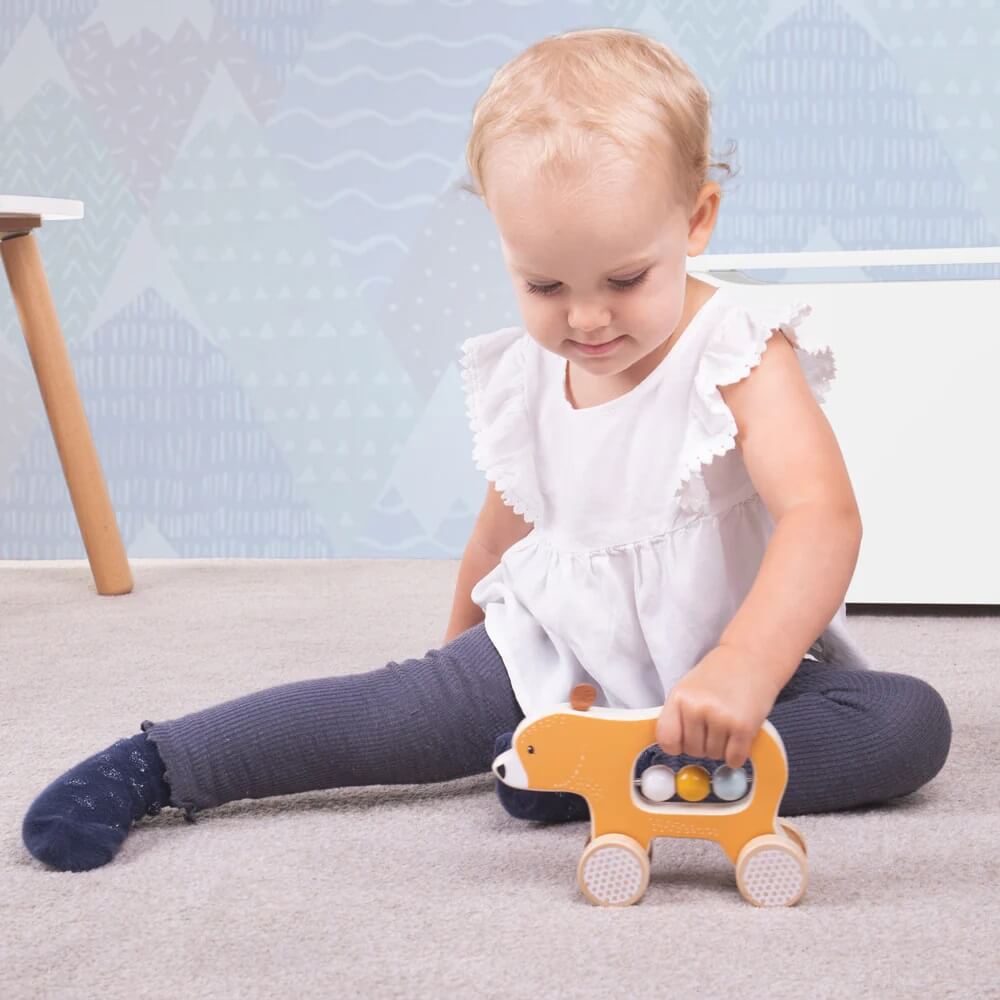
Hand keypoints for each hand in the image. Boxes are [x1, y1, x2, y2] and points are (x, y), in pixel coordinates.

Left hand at [655, 644, 781, 768]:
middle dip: (703, 744)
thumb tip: (672, 747)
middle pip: (692, 751)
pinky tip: (739, 736)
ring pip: (714, 756)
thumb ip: (678, 715)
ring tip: (727, 723)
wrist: (750, 657)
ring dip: (721, 747)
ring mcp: (720, 719)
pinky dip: (737, 755)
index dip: (676, 745)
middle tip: (714, 725)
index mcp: (678, 698)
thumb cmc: (718, 674)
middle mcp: (696, 709)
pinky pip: (734, 759)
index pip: (666, 740)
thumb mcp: (688, 689)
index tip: (685, 739)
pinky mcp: (744, 728)